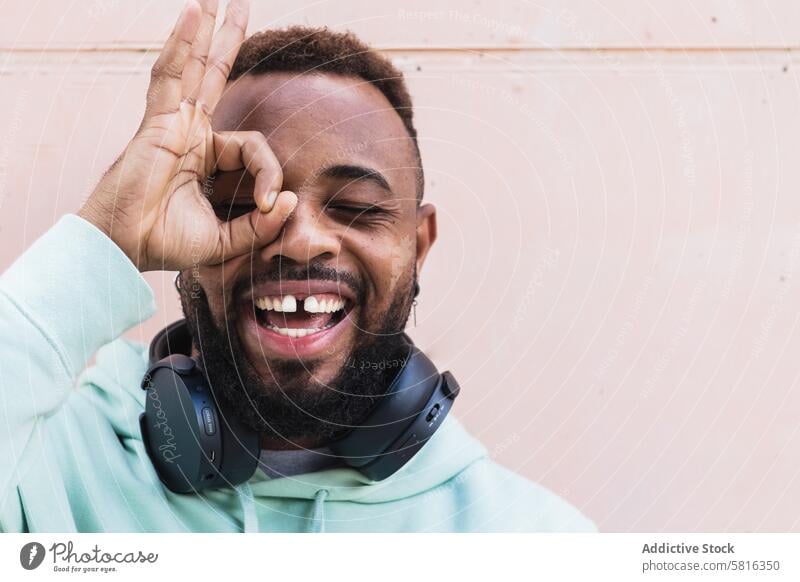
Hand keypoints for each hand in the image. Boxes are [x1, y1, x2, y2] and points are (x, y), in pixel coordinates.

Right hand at [78, 0, 295, 271]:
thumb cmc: (168, 244)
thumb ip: (260, 225)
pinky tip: (193, 13)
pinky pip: (171, 75)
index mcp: (207, 158)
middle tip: (239, 5)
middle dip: (228, 42)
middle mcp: (191, 133)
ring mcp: (173, 124)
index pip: (255, 149)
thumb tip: (290, 200)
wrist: (127, 248)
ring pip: (194, 68)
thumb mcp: (226, 239)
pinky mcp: (159, 122)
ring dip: (205, 32)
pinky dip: (181, 44)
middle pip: (214, 77)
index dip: (271, 174)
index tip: (268, 204)